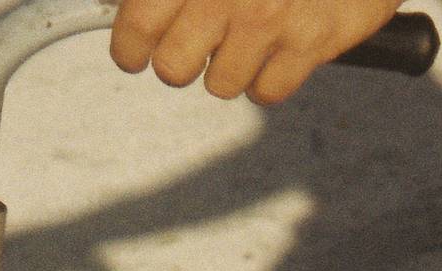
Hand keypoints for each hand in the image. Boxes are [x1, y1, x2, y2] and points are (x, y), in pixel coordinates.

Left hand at [110, 0, 404, 104]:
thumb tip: (130, 5)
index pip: (140, 24)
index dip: (129, 47)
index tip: (132, 53)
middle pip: (174, 67)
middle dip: (178, 61)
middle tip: (189, 48)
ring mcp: (270, 21)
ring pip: (221, 85)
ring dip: (226, 69)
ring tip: (242, 40)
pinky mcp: (312, 42)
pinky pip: (268, 91)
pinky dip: (266, 79)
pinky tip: (272, 52)